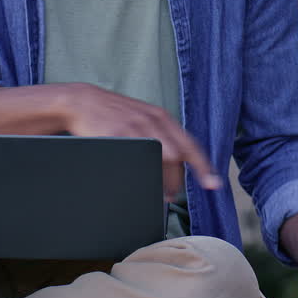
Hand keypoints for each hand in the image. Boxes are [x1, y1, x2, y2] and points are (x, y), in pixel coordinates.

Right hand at [61, 83, 221, 199]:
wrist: (83, 102)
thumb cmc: (114, 114)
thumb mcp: (142, 118)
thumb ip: (160, 134)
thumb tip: (176, 161)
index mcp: (161, 118)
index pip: (190, 144)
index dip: (203, 166)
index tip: (214, 184)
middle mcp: (153, 121)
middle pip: (177, 156)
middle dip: (177, 180)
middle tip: (171, 195)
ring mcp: (136, 128)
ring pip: (162, 159)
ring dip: (164, 181)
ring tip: (161, 194)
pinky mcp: (118, 135)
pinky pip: (137, 160)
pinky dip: (143, 174)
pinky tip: (140, 181)